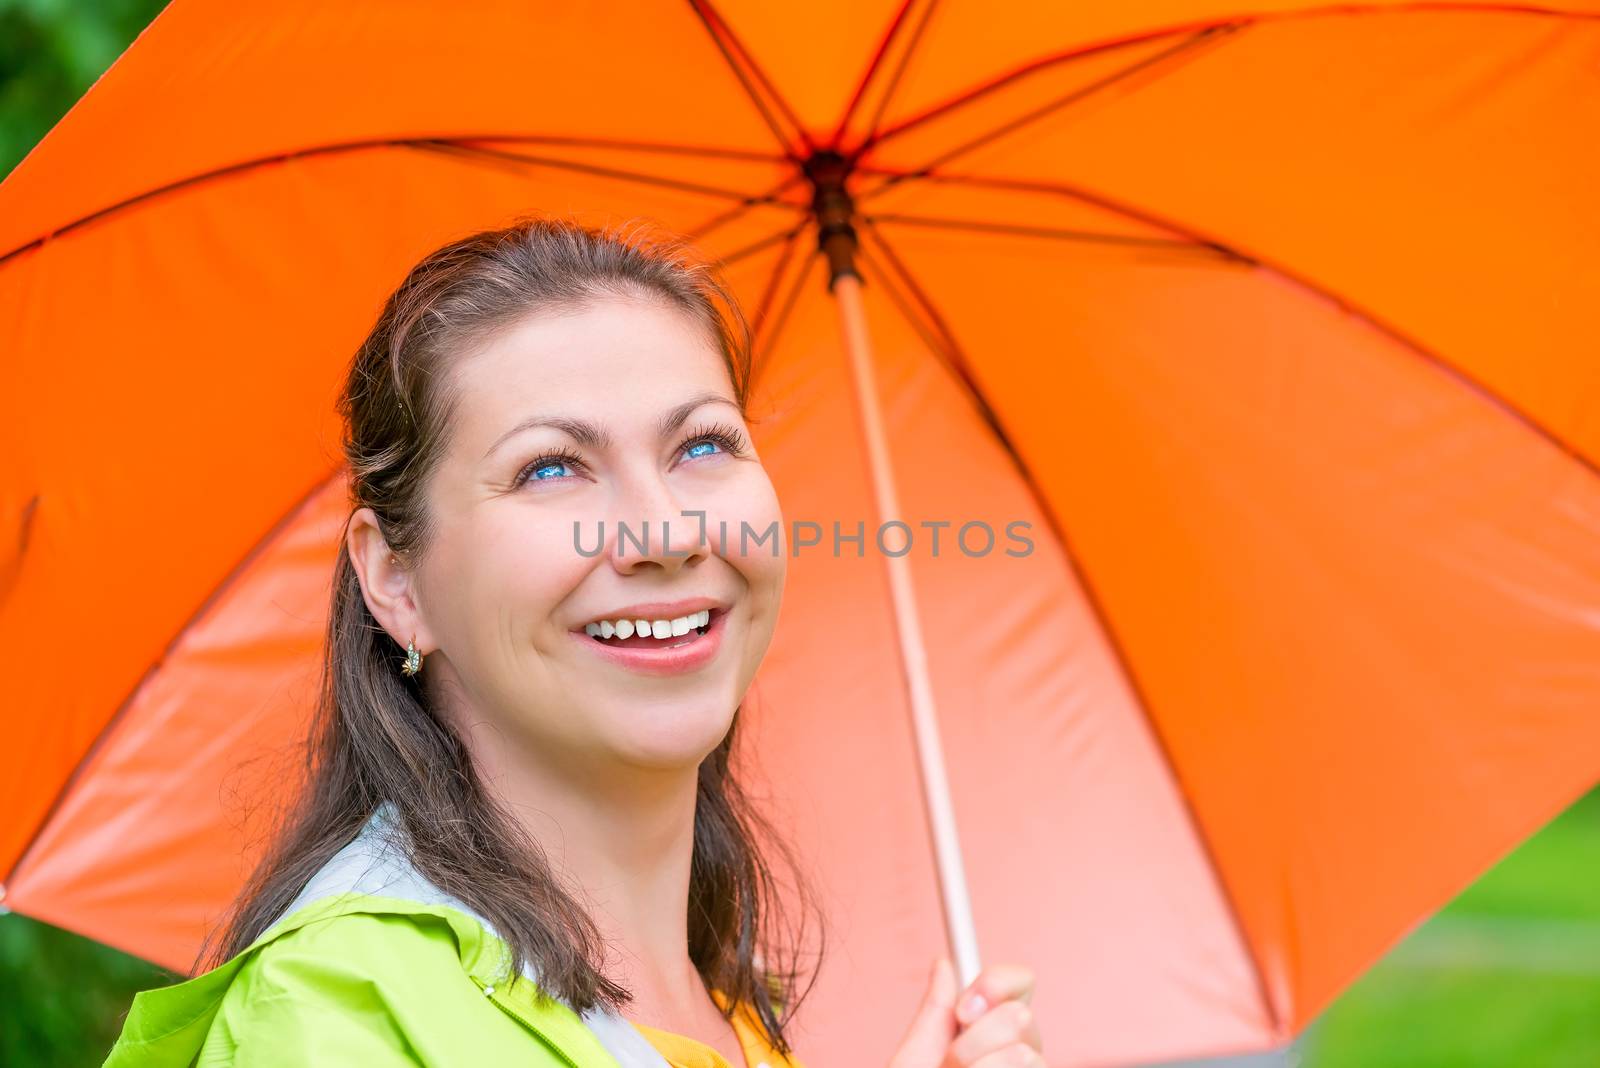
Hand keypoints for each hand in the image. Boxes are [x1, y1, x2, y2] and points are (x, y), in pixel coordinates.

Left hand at [888, 956, 1043, 1067]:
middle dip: (975, 1039)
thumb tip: (944, 962)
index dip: (996, 983)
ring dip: (976, 1067)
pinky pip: (1026, 1067)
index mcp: (991, 1026)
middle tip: (948, 1061)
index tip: (962, 1009)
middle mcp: (1018, 1048)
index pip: (1021, 981)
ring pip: (1021, 1052)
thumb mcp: (917, 1053)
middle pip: (1021, 1014)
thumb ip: (935, 1011)